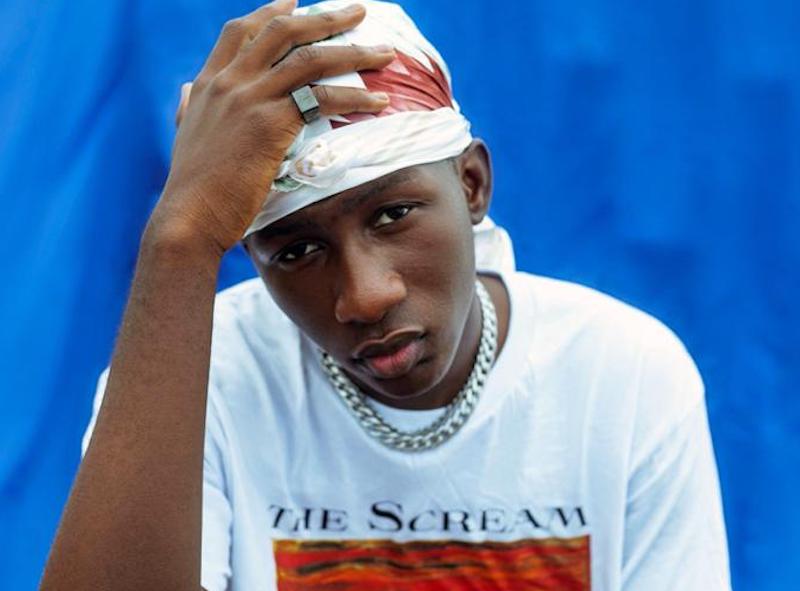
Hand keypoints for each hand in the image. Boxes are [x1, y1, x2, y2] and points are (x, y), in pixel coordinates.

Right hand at [152, 0, 393, 254]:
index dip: (271, 12)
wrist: (188, 216)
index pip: (240, 31)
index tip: (295, 0)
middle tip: (357, 11)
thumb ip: (192, 108)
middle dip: (325, 17)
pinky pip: (323, 100)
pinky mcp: (270, 124)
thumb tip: (189, 92)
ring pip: (310, 59)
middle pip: (282, 31)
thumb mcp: (186, 135)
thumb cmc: (193, 187)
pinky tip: (380, 102)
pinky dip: (356, 99)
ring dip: (354, 52)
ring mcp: (250, 99)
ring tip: (385, 52)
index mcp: (208, 83)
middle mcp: (229, 83)